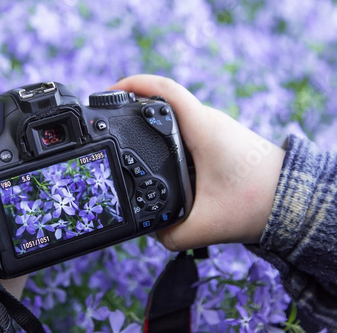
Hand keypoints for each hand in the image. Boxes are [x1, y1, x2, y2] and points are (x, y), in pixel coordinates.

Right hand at [110, 75, 285, 250]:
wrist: (292, 200)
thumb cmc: (258, 202)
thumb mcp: (208, 225)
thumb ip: (173, 235)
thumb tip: (153, 234)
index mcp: (203, 129)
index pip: (165, 91)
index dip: (133, 85)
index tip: (109, 92)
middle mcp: (208, 121)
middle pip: (165, 98)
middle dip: (134, 100)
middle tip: (110, 113)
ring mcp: (215, 127)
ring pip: (176, 112)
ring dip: (151, 115)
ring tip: (127, 129)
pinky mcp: (218, 138)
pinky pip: (185, 124)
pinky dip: (166, 128)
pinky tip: (156, 147)